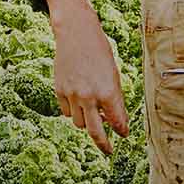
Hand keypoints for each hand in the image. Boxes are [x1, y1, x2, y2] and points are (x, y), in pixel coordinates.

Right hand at [46, 0, 129, 151]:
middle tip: (109, 150)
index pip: (117, 122)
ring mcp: (72, 95)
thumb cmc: (99, 52)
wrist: (76, 33)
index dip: (122, 131)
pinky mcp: (59, 91)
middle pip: (95, 132)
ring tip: (92, 113)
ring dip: (87, 122)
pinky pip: (66, 111)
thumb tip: (112, 120)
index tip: (123, 135)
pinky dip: (73, 111)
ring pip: (79, 123)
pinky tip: (78, 100)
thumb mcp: (113, 74)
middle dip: (103, 144)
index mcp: (108, 92)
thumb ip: (113, 98)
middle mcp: (89, 97)